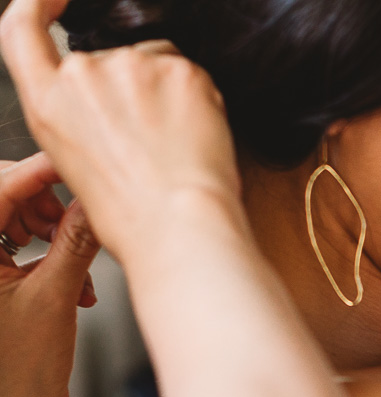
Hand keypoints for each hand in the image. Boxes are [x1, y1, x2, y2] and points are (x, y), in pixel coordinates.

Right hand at [0, 0, 243, 264]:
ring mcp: (130, 66)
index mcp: (48, 103)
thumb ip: (79, 117)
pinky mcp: (177, 68)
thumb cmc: (133, 216)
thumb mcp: (75, 164)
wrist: (179, 228)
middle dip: (134, 90)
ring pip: (154, 62)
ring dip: (166, 93)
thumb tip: (107, 110)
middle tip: (153, 141)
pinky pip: (189, 72)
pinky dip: (195, 99)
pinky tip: (195, 136)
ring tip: (173, 146)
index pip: (22, 29)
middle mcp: (82, 75)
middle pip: (110, 58)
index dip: (38, 3)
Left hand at [0, 154, 100, 396]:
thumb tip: (94, 201)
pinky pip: (11, 242)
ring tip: (78, 262)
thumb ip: (76, 242)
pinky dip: (46, 251)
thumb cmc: (14, 381)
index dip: (44, 173)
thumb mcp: (54, 300)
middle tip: (80, 219)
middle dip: (45, 204)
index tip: (80, 166)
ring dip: (50, 230)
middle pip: (0, 194)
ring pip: (7, 215)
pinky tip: (72, 277)